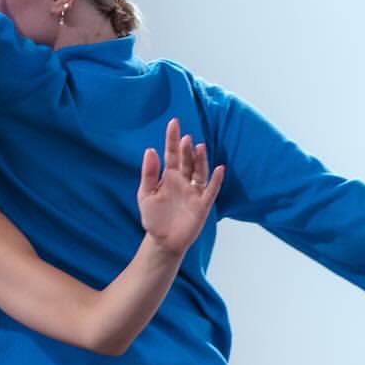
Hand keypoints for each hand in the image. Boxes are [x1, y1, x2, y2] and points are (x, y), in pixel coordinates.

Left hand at [137, 120, 223, 254]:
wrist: (162, 241)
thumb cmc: (153, 218)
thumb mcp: (145, 195)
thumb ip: (148, 174)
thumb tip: (150, 150)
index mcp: (168, 177)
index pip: (171, 154)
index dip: (172, 139)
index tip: (174, 123)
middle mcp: (183, 181)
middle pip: (187, 161)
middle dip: (186, 149)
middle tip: (185, 137)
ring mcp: (194, 192)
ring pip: (199, 172)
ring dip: (200, 160)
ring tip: (199, 147)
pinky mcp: (202, 205)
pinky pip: (211, 190)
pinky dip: (216, 180)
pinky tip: (219, 168)